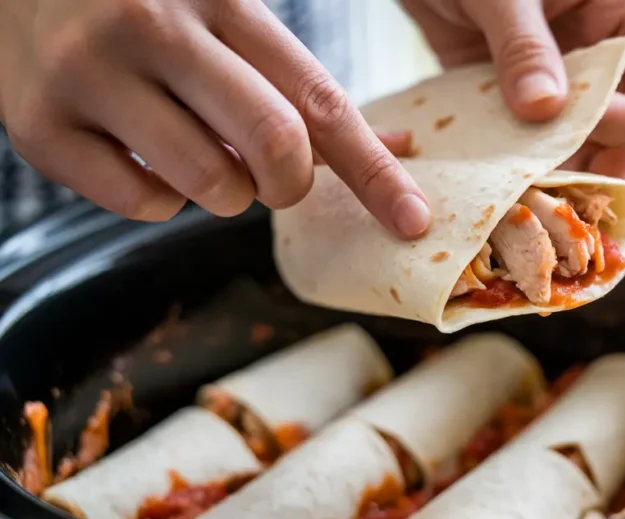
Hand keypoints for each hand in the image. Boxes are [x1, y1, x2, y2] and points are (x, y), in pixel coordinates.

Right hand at [0, 0, 431, 236]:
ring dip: (224, 193)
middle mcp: (154, 27)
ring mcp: (90, 73)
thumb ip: (303, 83)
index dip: (376, 172)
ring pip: (210, 186)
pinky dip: (161, 201)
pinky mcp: (39, 125)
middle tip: (274, 180)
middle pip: (276, 146)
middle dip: (291, 185)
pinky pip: (143, 207)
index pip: (320, 101)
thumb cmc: (147, 9)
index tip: (414, 221)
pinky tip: (140, 154)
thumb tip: (397, 145)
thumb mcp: (228, 17)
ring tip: (196, 151)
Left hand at [402, 0, 624, 196]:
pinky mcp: (523, 115)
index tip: (579, 128)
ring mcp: (567, 95)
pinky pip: (540, 161)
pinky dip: (526, 185)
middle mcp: (606, 67)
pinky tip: (504, 201)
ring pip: (593, 163)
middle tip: (569, 202)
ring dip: (567, 192)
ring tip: (532, 210)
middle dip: (611, 180)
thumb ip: (523, 45)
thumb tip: (544, 110)